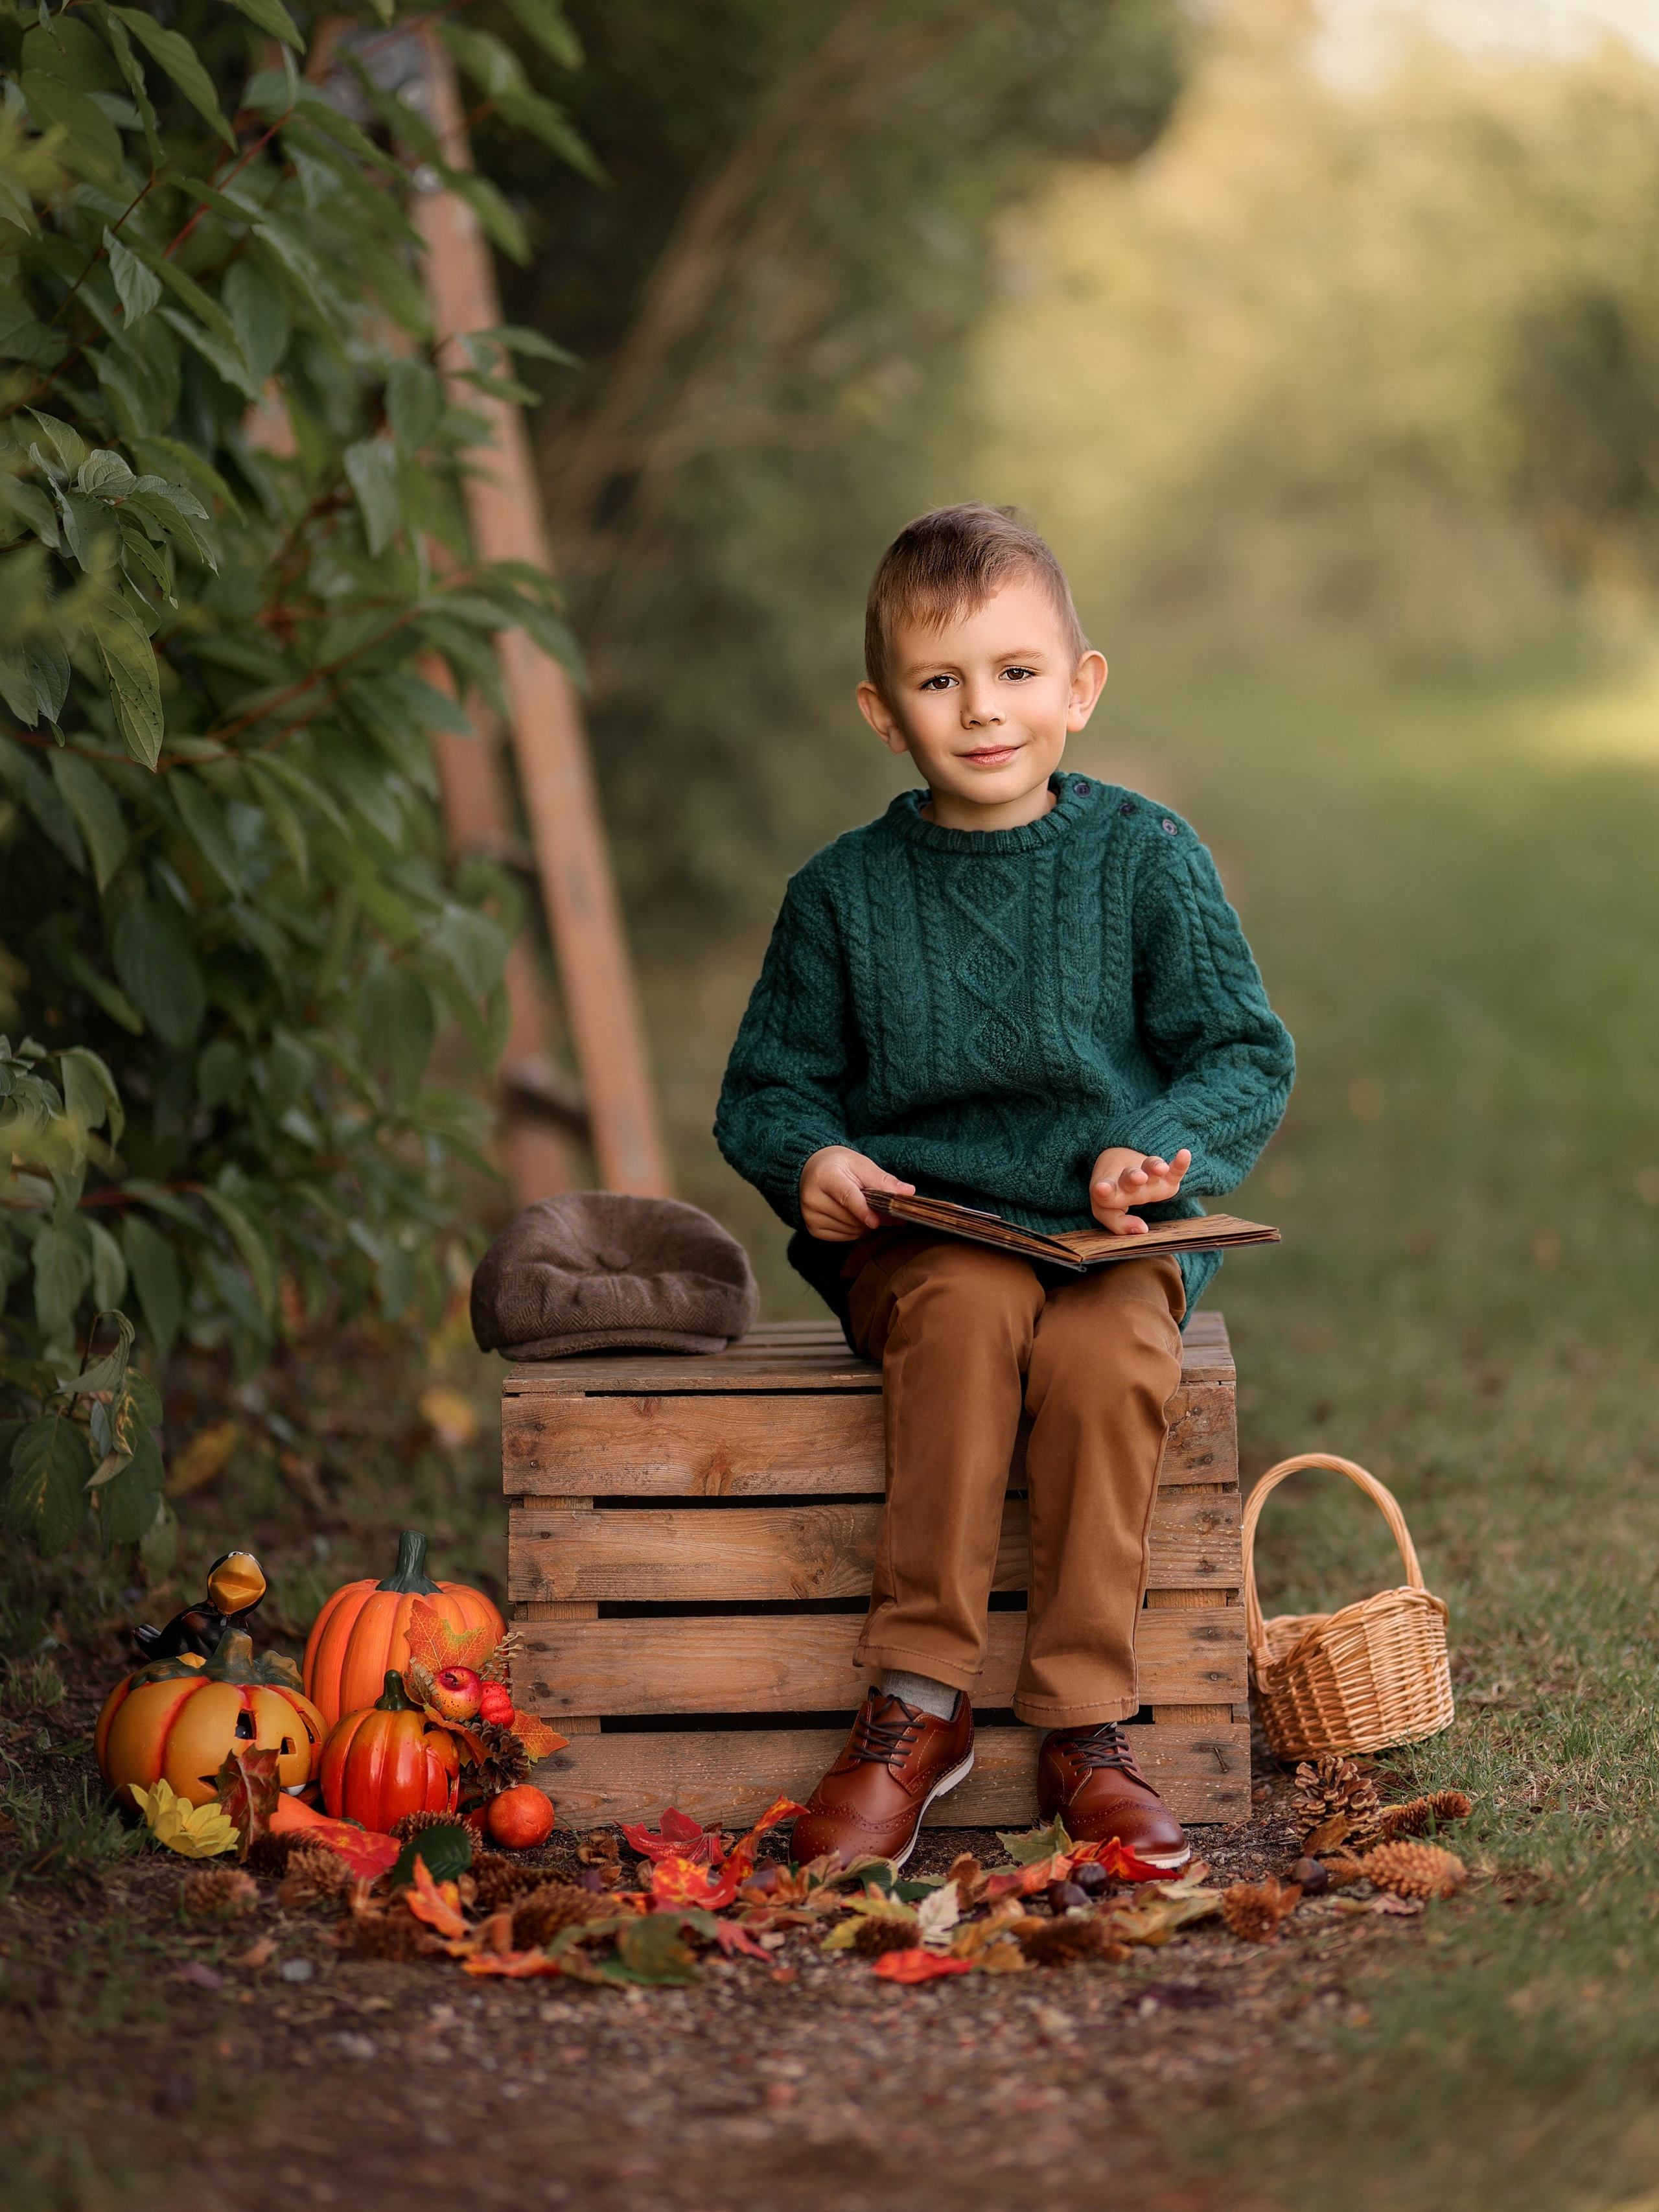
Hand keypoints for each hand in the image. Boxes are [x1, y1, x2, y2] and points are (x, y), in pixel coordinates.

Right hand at [799, 1146, 915, 1241]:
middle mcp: (812, 1198)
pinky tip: (853, 1215)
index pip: (846, 1197)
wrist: (813, 1170)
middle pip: (851, 1217)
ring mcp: (810, 1216)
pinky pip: (845, 1236)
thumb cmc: (839, 1166)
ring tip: (866, 1208)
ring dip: (866, 1224)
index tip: (877, 1221)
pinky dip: (856, 1229)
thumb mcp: (861, 1164)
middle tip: (887, 1210)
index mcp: (824, 1176)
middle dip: (874, 1216)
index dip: (863, 1210)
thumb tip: (908, 1193)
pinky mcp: (813, 1229)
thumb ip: (883, 1180)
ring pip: (851, 1230)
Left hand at [1089, 1145, 1191, 1233]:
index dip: (1104, 1191)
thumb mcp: (1106, 1211)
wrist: (1119, 1160)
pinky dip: (1180, 1164)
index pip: (1105, 1192)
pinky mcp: (1165, 1176)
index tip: (1101, 1188)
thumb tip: (1142, 1230)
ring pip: (1150, 1168)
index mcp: (1110, 1191)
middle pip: (1130, 1177)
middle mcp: (1128, 1182)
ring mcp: (1148, 1177)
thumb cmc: (1113, 1193)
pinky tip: (1185, 1155)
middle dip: (1134, 1177)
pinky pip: (1174, 1170)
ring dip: (1155, 1167)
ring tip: (1161, 1168)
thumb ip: (1118, 1223)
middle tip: (1138, 1177)